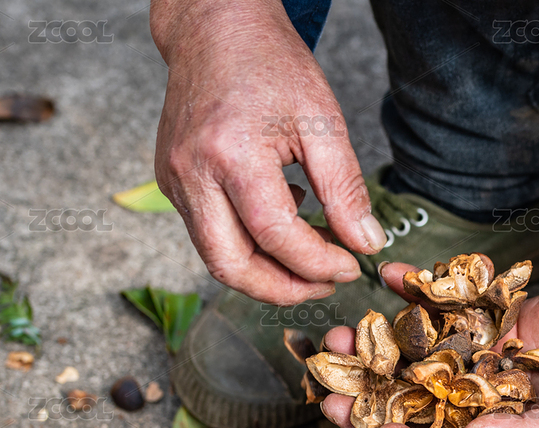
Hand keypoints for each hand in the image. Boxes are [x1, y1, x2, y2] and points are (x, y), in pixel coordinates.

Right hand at [151, 0, 385, 303]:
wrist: (214, 28)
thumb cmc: (269, 64)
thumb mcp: (323, 120)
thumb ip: (346, 189)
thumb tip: (366, 243)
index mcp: (229, 153)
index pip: (275, 236)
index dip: (317, 263)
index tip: (351, 265)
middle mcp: (190, 173)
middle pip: (231, 266)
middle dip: (284, 288)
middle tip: (327, 283)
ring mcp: (174, 180)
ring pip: (217, 257)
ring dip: (267, 272)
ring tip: (312, 257)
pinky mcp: (172, 182)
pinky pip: (210, 234)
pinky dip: (250, 244)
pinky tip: (284, 220)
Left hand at [321, 263, 538, 427]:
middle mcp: (477, 410)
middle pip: (411, 408)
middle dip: (370, 397)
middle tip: (329, 384)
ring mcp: (475, 366)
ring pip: (415, 359)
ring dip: (379, 347)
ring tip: (344, 333)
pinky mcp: (482, 323)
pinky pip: (443, 310)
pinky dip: (418, 293)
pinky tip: (392, 276)